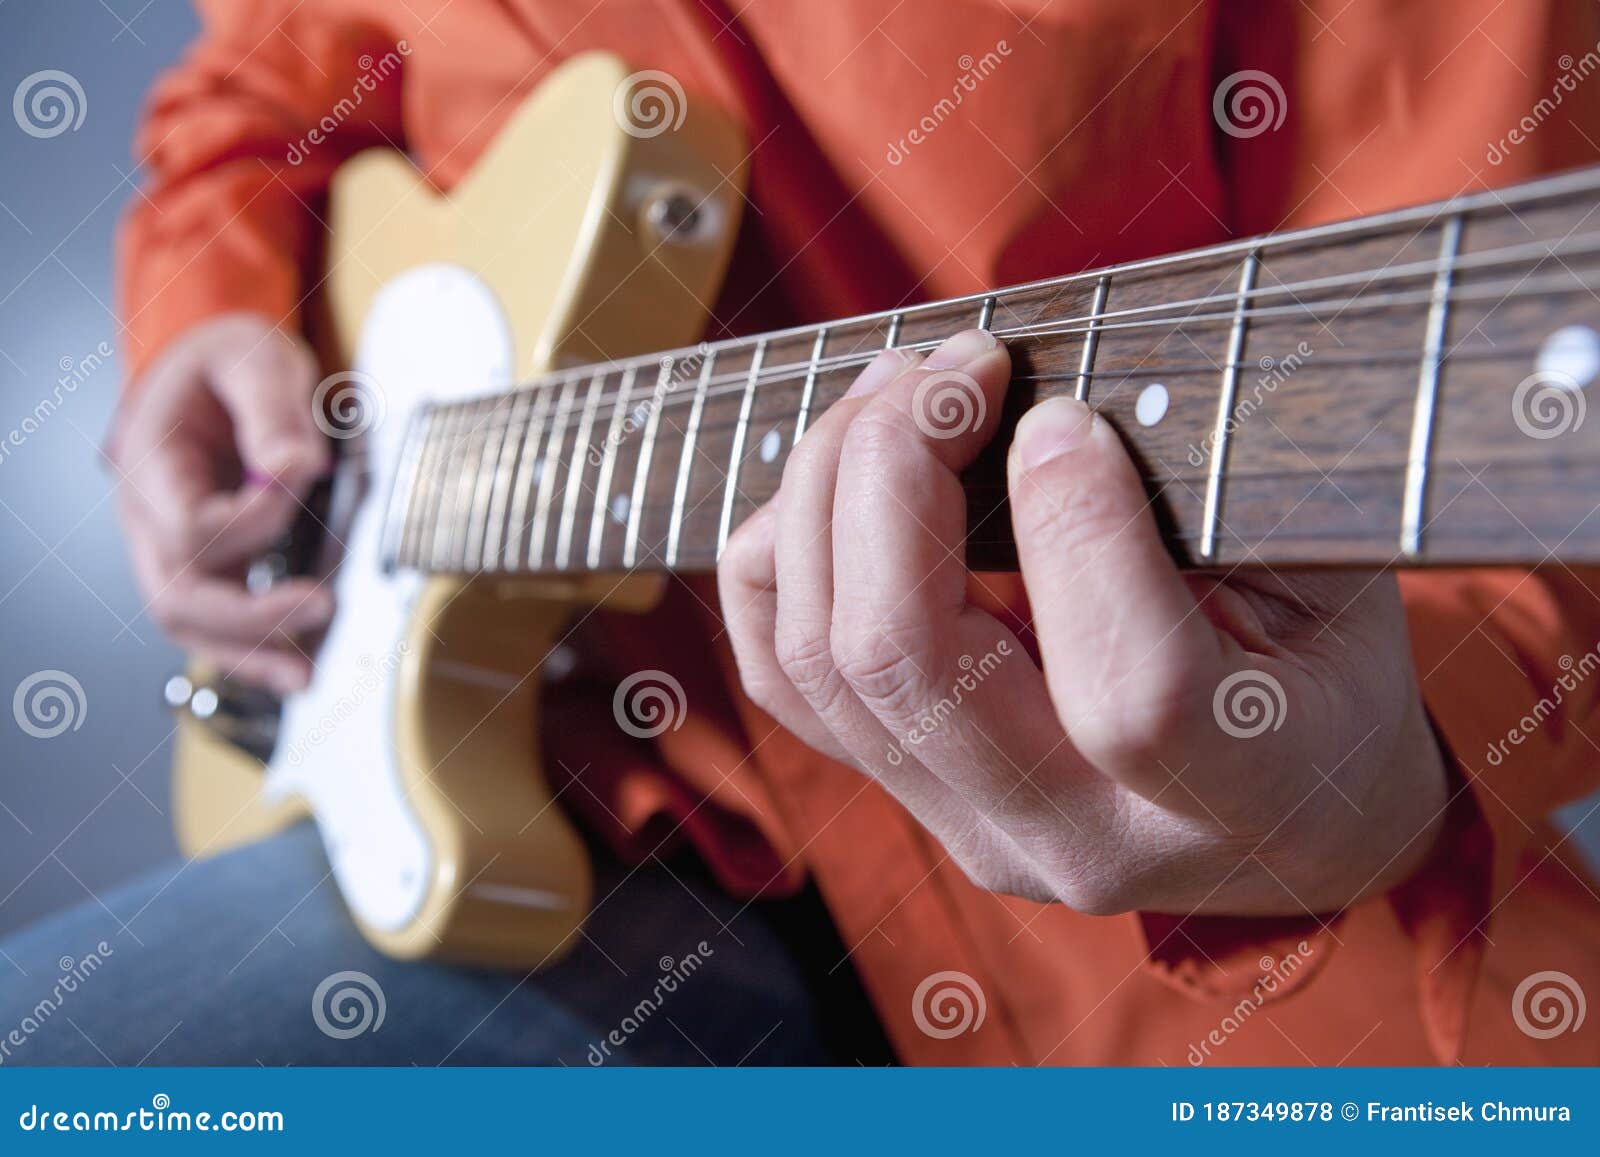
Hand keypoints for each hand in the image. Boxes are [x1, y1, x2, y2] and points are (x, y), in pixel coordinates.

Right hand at [112, 312, 333, 693]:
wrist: (212, 366)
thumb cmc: (228, 360)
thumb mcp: (252, 356)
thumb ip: (271, 408)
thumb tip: (294, 469)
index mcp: (151, 462)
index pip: (190, 524)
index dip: (253, 519)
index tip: (304, 477)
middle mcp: (150, 515)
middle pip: (177, 593)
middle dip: (248, 615)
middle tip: (320, 606)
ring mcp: (171, 545)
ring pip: (190, 621)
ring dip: (247, 653)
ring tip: (304, 678)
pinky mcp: (204, 561)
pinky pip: (215, 619)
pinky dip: (252, 647)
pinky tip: (294, 667)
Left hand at [719, 329, 1447, 916]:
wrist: (1294, 815)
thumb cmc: (1326, 672)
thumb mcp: (1332, 577)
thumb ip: (1211, 499)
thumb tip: (1042, 405)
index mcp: (1236, 791)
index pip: (1127, 690)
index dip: (1078, 525)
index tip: (1063, 413)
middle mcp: (1078, 833)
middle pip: (906, 660)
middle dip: (894, 471)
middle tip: (948, 365)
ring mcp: (972, 827)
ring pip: (821, 661)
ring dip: (827, 492)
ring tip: (893, 391)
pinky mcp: (911, 800)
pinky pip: (786, 683)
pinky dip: (782, 561)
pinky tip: (832, 483)